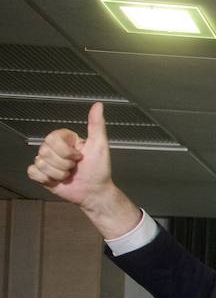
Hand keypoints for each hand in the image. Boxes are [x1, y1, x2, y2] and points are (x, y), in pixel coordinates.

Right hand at [26, 102, 139, 237]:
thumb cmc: (99, 169)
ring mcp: (47, 161)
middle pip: (45, 151)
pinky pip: (33, 172)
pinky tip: (57, 180)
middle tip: (75, 167)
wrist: (95, 191)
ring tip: (69, 175)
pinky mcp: (42, 174)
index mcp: (65, 140)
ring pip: (40, 163)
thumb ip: (97, 125)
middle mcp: (54, 149)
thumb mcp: (99, 145)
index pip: (52, 138)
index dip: (66, 151)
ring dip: (58, 173)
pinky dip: (46, 179)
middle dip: (64, 164)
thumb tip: (98, 105)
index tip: (79, 156)